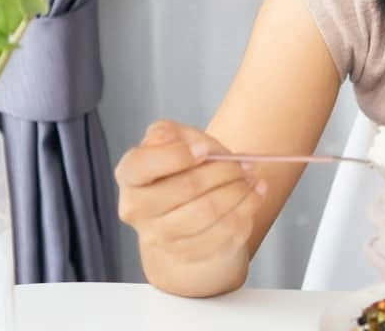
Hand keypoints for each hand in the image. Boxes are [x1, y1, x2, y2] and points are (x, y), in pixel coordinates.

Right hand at [115, 120, 265, 265]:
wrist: (189, 209)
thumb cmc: (183, 168)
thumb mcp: (178, 139)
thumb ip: (175, 133)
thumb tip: (183, 142)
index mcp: (130, 175)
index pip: (142, 165)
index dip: (176, 155)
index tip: (204, 150)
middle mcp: (137, 208)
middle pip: (186, 188)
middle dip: (223, 171)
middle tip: (242, 162)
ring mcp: (160, 236)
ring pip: (209, 211)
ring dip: (238, 190)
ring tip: (250, 177)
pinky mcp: (188, 252)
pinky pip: (224, 230)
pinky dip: (247, 208)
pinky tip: (254, 194)